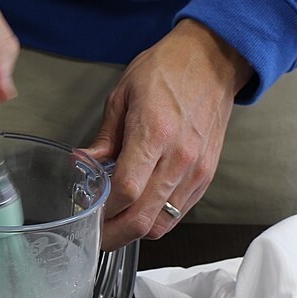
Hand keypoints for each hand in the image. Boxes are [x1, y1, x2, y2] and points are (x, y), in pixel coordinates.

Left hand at [83, 19, 251, 250]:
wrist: (212, 61)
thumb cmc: (167, 70)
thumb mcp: (122, 94)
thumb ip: (104, 136)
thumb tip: (83, 162)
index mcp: (154, 133)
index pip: (125, 190)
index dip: (102, 211)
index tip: (87, 214)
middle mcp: (179, 158)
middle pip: (143, 218)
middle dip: (114, 235)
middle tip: (95, 237)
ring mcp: (196, 170)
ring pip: (162, 223)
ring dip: (135, 232)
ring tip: (114, 226)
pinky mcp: (206, 176)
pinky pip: (178, 213)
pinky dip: (156, 220)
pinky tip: (139, 211)